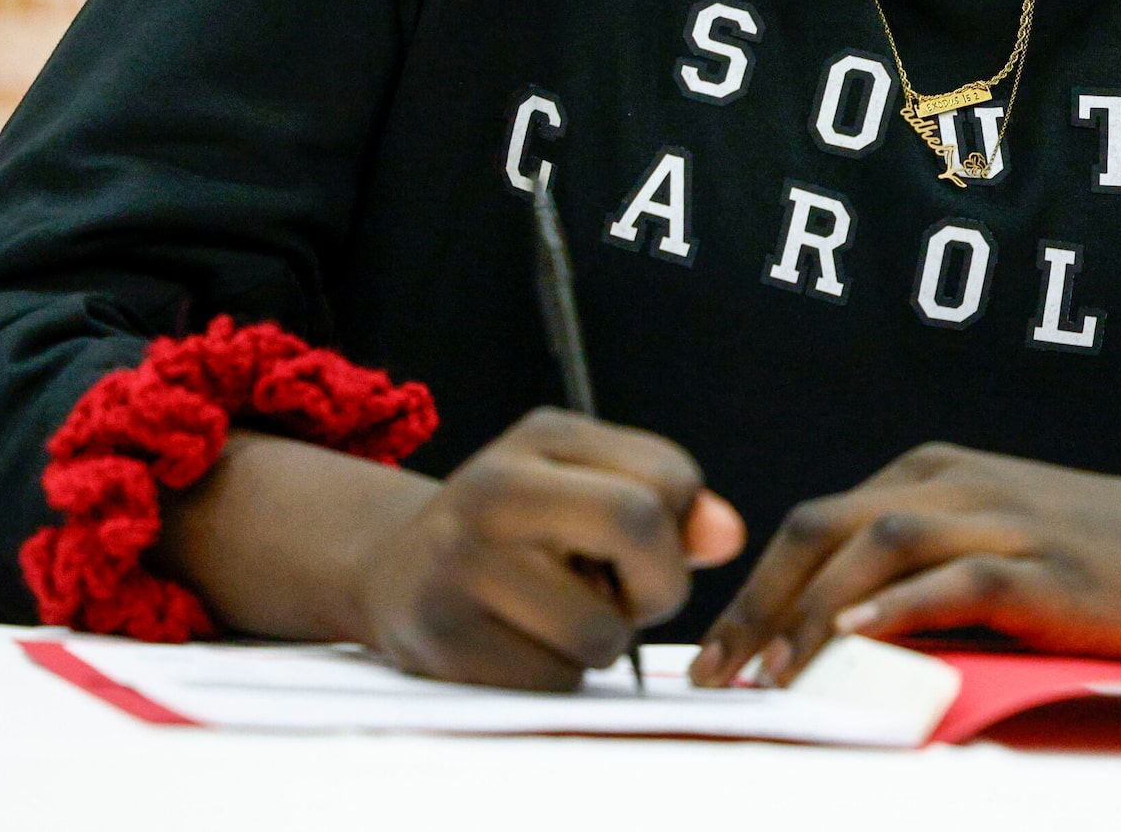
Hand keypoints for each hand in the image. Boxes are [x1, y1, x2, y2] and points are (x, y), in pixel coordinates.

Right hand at [355, 408, 745, 688]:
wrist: (393, 571)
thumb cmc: (514, 530)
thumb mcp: (584, 484)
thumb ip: (666, 504)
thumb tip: (726, 535)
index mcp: (541, 437)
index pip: (667, 478)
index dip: (681, 528)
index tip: (645, 546)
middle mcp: (493, 490)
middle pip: (636, 525)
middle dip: (659, 584)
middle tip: (628, 597)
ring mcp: (461, 566)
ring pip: (601, 630)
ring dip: (601, 641)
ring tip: (556, 615)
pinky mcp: (446, 643)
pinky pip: (554, 683)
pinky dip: (557, 676)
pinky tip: (519, 643)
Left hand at [688, 444, 1120, 686]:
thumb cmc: (1096, 558)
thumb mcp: (992, 544)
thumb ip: (917, 572)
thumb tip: (825, 637)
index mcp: (933, 475)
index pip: (815, 523)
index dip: (754, 588)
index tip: (714, 657)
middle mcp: (957, 484)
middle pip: (826, 526)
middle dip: (758, 602)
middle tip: (715, 675)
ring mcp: (1003, 519)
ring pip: (878, 542)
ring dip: (811, 609)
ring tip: (771, 673)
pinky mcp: (1047, 564)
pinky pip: (959, 576)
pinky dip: (902, 603)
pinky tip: (859, 634)